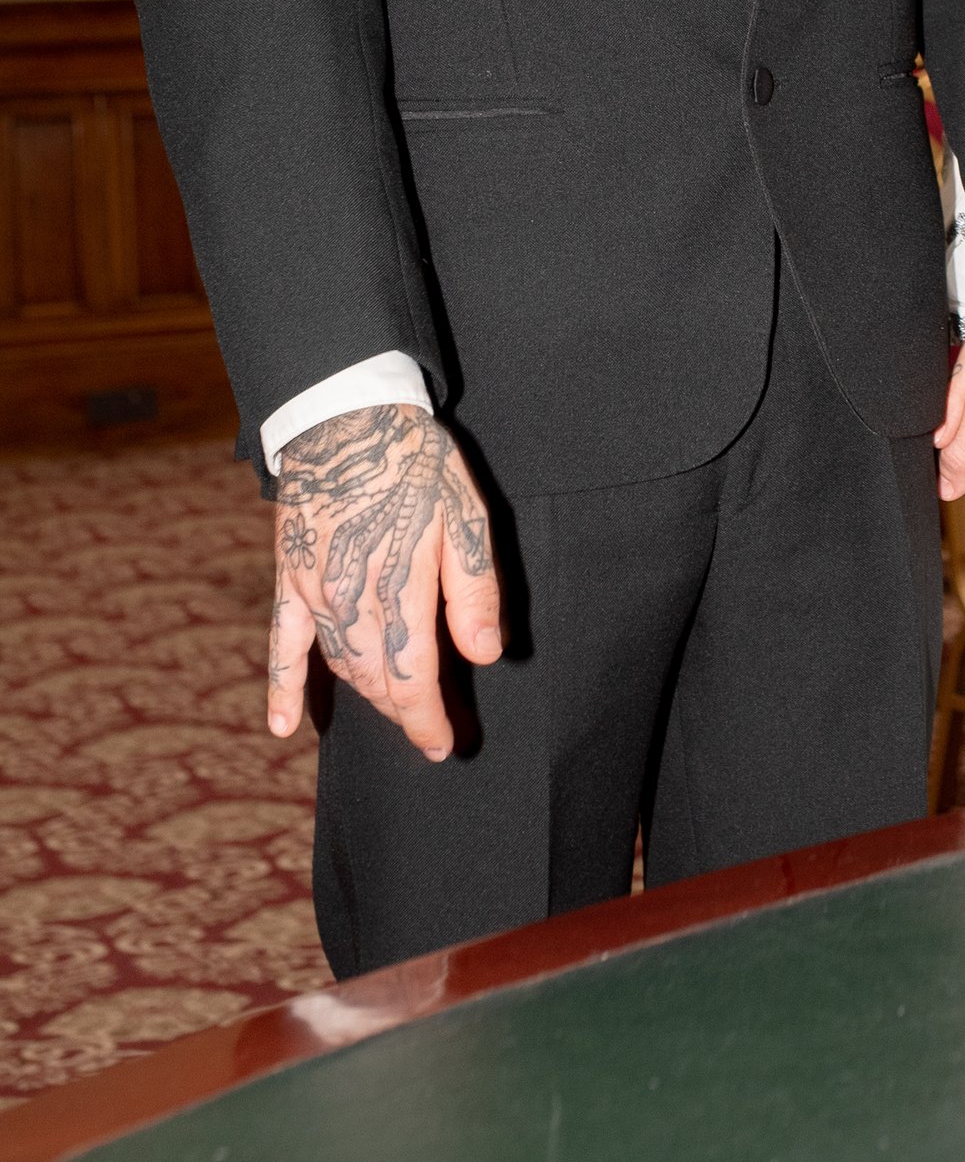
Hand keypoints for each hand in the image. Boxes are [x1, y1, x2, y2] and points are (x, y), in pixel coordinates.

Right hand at [270, 401, 502, 759]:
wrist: (343, 417)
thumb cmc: (412, 463)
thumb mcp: (464, 514)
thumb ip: (473, 589)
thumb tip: (485, 654)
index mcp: (398, 587)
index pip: (413, 676)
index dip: (427, 718)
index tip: (443, 745)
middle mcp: (350, 600)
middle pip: (376, 679)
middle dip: (402, 713)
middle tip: (426, 733)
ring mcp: (312, 593)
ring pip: (341, 665)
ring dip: (366, 696)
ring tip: (391, 714)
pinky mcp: (288, 580)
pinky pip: (282, 644)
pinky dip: (281, 687)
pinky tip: (283, 725)